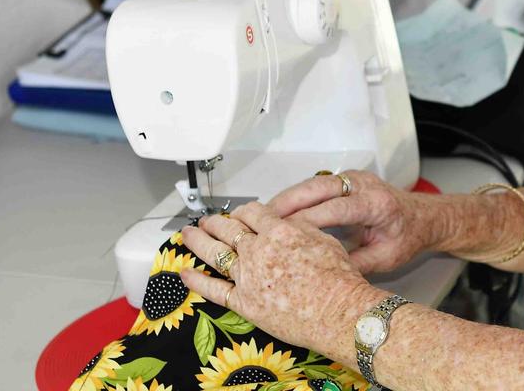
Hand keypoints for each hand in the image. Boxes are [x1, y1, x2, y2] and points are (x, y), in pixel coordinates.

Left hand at [180, 202, 378, 355]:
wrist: (338, 312)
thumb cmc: (339, 279)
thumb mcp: (323, 240)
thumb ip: (299, 229)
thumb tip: (285, 224)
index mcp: (279, 231)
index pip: (253, 212)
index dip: (244, 211)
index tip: (240, 213)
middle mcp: (258, 251)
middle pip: (229, 229)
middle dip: (215, 222)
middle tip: (207, 220)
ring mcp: (247, 277)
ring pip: (215, 253)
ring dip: (198, 241)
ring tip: (188, 235)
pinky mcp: (243, 303)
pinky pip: (213, 290)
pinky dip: (197, 281)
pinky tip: (185, 274)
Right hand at [268, 170, 441, 273]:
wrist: (423, 218)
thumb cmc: (408, 237)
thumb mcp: (386, 258)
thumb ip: (355, 265)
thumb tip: (322, 276)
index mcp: (376, 203)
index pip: (334, 209)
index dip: (305, 221)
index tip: (280, 234)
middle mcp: (363, 184)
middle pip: (316, 188)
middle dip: (286, 203)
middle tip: (259, 221)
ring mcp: (353, 177)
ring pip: (311, 183)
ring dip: (286, 199)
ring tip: (260, 218)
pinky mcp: (345, 179)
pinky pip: (314, 185)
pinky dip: (295, 197)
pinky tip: (276, 213)